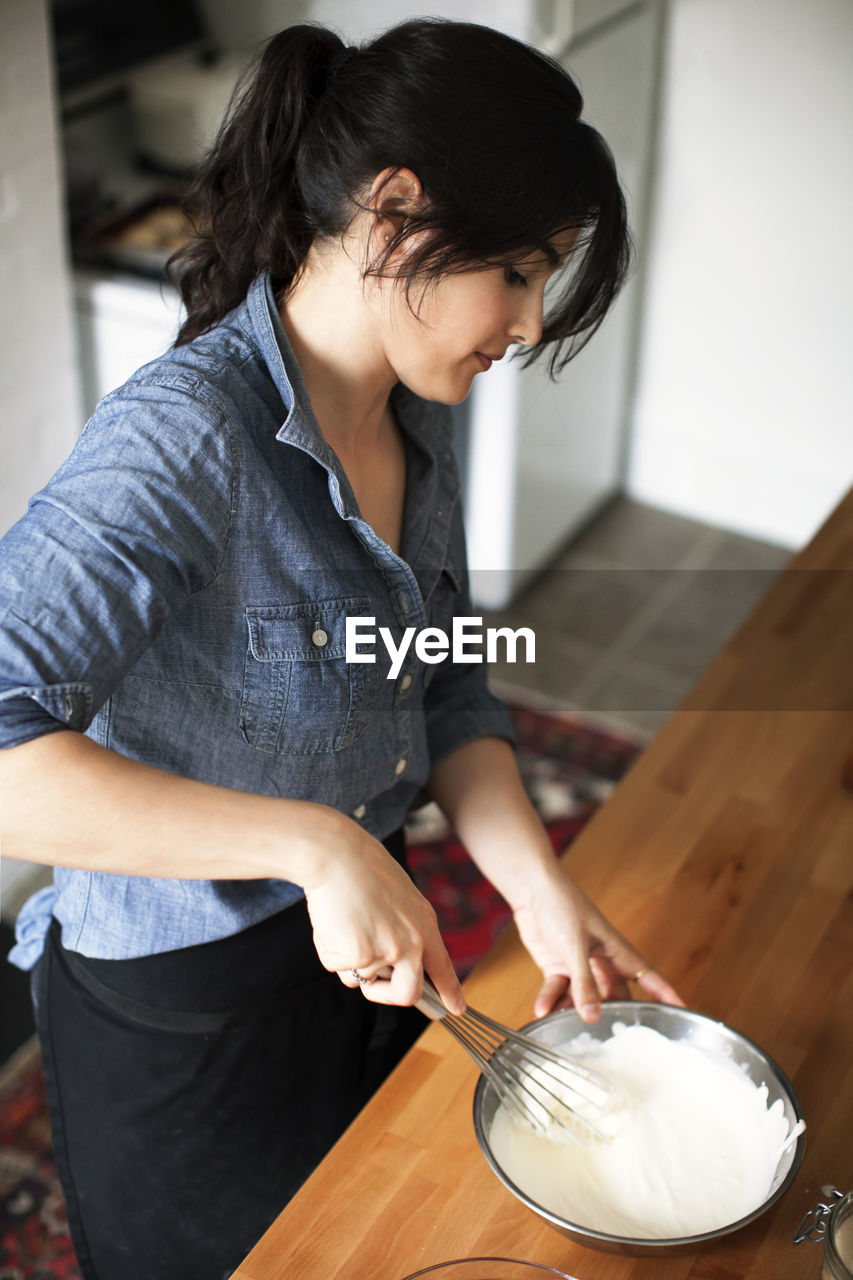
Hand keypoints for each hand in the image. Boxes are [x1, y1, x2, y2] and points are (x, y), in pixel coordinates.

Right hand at [301, 815, 464, 1014]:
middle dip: (387, 996)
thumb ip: (403, 930)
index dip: (450, 992)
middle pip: (407, 993)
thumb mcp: (399, 898)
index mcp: (424, 924)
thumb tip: (390, 967)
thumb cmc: (362, 870)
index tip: (456, 1009)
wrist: (336, 855)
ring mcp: (385, 952)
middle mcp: (411, 943)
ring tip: (344, 922)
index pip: (443, 967)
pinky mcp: (358, 956)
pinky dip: (329, 950)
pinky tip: (332, 921)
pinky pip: (338, 967)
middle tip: (373, 984)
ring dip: (348, 960)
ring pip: (362, 978)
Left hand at [512, 862, 684, 1021]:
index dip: (668, 999)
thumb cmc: (564, 907)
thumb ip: (584, 983)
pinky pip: (558, 992)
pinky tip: (541, 1010)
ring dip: (570, 1013)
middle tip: (606, 1044)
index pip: (652, 981)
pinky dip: (550, 1001)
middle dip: (610, 1020)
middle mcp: (604, 965)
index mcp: (620, 955)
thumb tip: (592, 1017)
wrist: (533, 890)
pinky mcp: (559, 968)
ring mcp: (581, 968)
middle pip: (615, 1000)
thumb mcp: (576, 947)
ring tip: (559, 1029)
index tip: (684, 1019)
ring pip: (582, 1001)